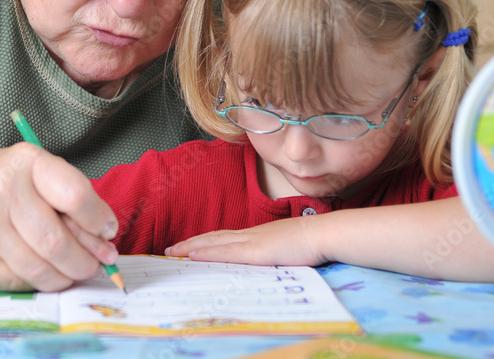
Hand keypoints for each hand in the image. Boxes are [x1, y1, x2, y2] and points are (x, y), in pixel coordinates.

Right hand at [0, 143, 118, 291]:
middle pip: (56, 241)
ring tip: (72, 272)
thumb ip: (72, 202)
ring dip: (64, 278)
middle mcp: (1, 188)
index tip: (107, 232)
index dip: (97, 220)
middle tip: (95, 266)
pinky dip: (37, 283)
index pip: (74, 195)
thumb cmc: (3, 184)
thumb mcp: (38, 175)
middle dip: (85, 262)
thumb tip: (104, 245)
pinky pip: (16, 281)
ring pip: (38, 268)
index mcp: (27, 161)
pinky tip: (43, 273)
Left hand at [165, 216, 328, 266]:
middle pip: (213, 238)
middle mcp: (249, 235)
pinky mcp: (254, 251)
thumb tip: (267, 260)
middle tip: (171, 250)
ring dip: (191, 247)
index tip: (189, 247)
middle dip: (191, 244)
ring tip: (173, 252)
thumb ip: (273, 251)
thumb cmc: (311, 242)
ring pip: (213, 243)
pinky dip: (206, 253)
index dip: (205, 242)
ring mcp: (251, 241)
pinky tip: (192, 255)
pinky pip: (224, 252)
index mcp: (257, 235)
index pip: (224, 238)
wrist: (323, 234)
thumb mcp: (286, 247)